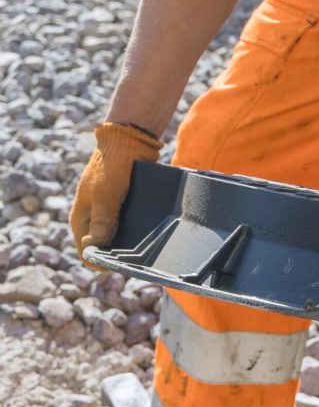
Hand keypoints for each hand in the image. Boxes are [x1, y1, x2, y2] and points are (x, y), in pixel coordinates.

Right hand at [70, 123, 162, 263]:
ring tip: (146, 250)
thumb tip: (94, 249)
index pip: (85, 252)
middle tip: (138, 260)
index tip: (121, 266)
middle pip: (102, 248)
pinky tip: (151, 238)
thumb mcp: (106, 195)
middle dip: (117, 256)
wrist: (129, 140)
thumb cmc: (114, 166)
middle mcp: (91, 218)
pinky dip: (136, 234)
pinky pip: (127, 227)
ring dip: (128, 246)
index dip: (100, 263)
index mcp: (79, 218)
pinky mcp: (122, 207)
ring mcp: (107, 213)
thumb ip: (102, 221)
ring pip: (116, 239)